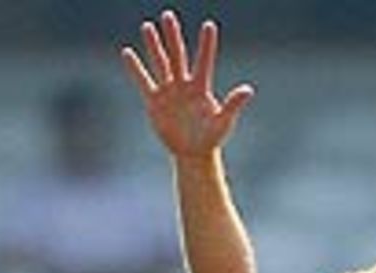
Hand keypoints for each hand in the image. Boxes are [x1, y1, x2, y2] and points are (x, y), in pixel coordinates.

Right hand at [121, 11, 253, 160]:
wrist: (193, 153)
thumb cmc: (212, 138)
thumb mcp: (224, 122)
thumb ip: (233, 104)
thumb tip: (248, 89)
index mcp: (201, 87)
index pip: (204, 61)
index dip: (207, 45)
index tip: (209, 25)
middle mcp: (184, 84)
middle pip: (178, 55)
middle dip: (173, 36)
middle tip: (168, 15)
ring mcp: (169, 91)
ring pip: (160, 63)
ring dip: (154, 45)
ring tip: (148, 26)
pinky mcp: (154, 101)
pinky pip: (143, 82)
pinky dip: (135, 69)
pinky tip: (127, 53)